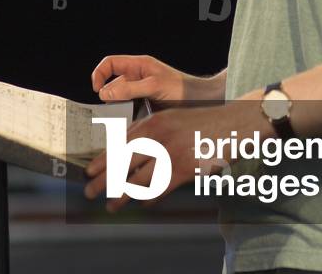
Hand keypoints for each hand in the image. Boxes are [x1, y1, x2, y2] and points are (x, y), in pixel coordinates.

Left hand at [83, 100, 266, 212]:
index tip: (88, 171)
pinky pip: (160, 190)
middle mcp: (158, 137)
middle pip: (122, 162)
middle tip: (89, 191)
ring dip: (122, 195)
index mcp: (153, 122)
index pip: (119, 143)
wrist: (233, 122)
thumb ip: (151, 130)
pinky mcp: (184, 170)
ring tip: (111, 205)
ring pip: (138, 181)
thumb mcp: (173, 117)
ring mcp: (171, 154)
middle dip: (103, 179)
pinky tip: (142, 204)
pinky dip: (149, 199)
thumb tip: (127, 149)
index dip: (102, 159)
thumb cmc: (203, 120)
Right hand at [90, 53, 219, 108]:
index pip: (110, 63)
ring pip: (120, 99)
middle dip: (109, 97)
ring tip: (121, 119)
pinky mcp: (145, 105)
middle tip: (111, 111)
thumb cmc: (182, 89)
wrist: (200, 102)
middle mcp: (138, 76)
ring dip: (118, 109)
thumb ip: (129, 89)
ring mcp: (141, 91)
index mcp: (139, 65)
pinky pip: (129, 110)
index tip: (97, 89)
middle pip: (113, 84)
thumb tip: (105, 93)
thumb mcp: (154, 86)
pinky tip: (130, 125)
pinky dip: (126, 117)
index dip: (99, 74)